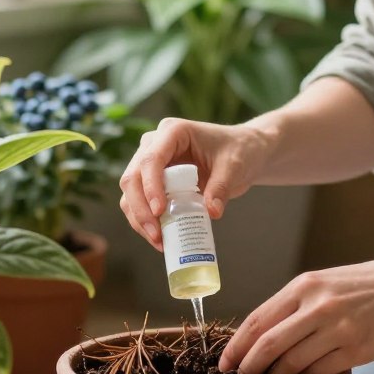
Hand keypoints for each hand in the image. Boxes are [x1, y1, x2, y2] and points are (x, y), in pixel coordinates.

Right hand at [117, 117, 273, 250]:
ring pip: (131, 193)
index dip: (151, 186)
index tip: (160, 211)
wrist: (242, 152)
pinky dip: (146, 221)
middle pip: (133, 177)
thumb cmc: (238, 151)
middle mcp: (154, 144)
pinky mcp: (152, 181)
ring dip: (139, 219)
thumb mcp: (234, 166)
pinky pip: (140, 202)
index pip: (151, 159)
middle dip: (141, 209)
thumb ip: (221, 187)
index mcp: (172, 132)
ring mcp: (150, 163)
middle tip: (157, 235)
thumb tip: (212, 212)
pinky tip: (161, 238)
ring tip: (160, 242)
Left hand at [218, 255, 373, 373]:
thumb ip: (300, 302)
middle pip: (268, 345)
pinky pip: (319, 373)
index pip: (258, 319)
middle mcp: (318, 305)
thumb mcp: (330, 281)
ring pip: (291, 363)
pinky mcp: (358, 349)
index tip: (225, 363)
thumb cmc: (373, 284)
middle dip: (249, 368)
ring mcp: (338, 328)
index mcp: (306, 285)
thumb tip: (266, 332)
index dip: (236, 345)